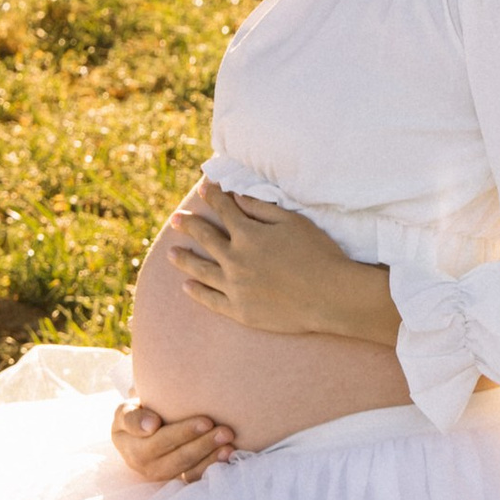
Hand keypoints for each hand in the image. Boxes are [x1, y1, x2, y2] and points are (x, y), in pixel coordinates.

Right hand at [111, 400, 236, 486]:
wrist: (138, 432)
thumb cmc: (134, 415)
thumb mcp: (125, 412)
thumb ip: (133, 418)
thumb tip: (151, 426)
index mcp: (132, 449)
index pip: (159, 441)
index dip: (183, 433)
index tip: (207, 421)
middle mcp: (147, 467)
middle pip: (178, 458)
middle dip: (204, 445)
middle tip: (226, 431)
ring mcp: (163, 475)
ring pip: (189, 471)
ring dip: (211, 458)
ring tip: (230, 445)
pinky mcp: (177, 479)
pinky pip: (194, 478)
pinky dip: (211, 467)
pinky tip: (227, 455)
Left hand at [166, 184, 399, 344]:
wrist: (329, 296)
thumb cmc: (317, 253)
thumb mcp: (291, 221)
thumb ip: (261, 208)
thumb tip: (237, 197)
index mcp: (247, 234)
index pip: (224, 209)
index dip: (213, 197)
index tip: (203, 189)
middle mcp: (235, 260)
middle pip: (205, 238)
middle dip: (189, 225)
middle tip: (175, 219)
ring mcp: (235, 287)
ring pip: (201, 270)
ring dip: (185, 259)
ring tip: (170, 253)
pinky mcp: (240, 311)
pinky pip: (211, 300)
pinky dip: (197, 292)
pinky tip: (187, 286)